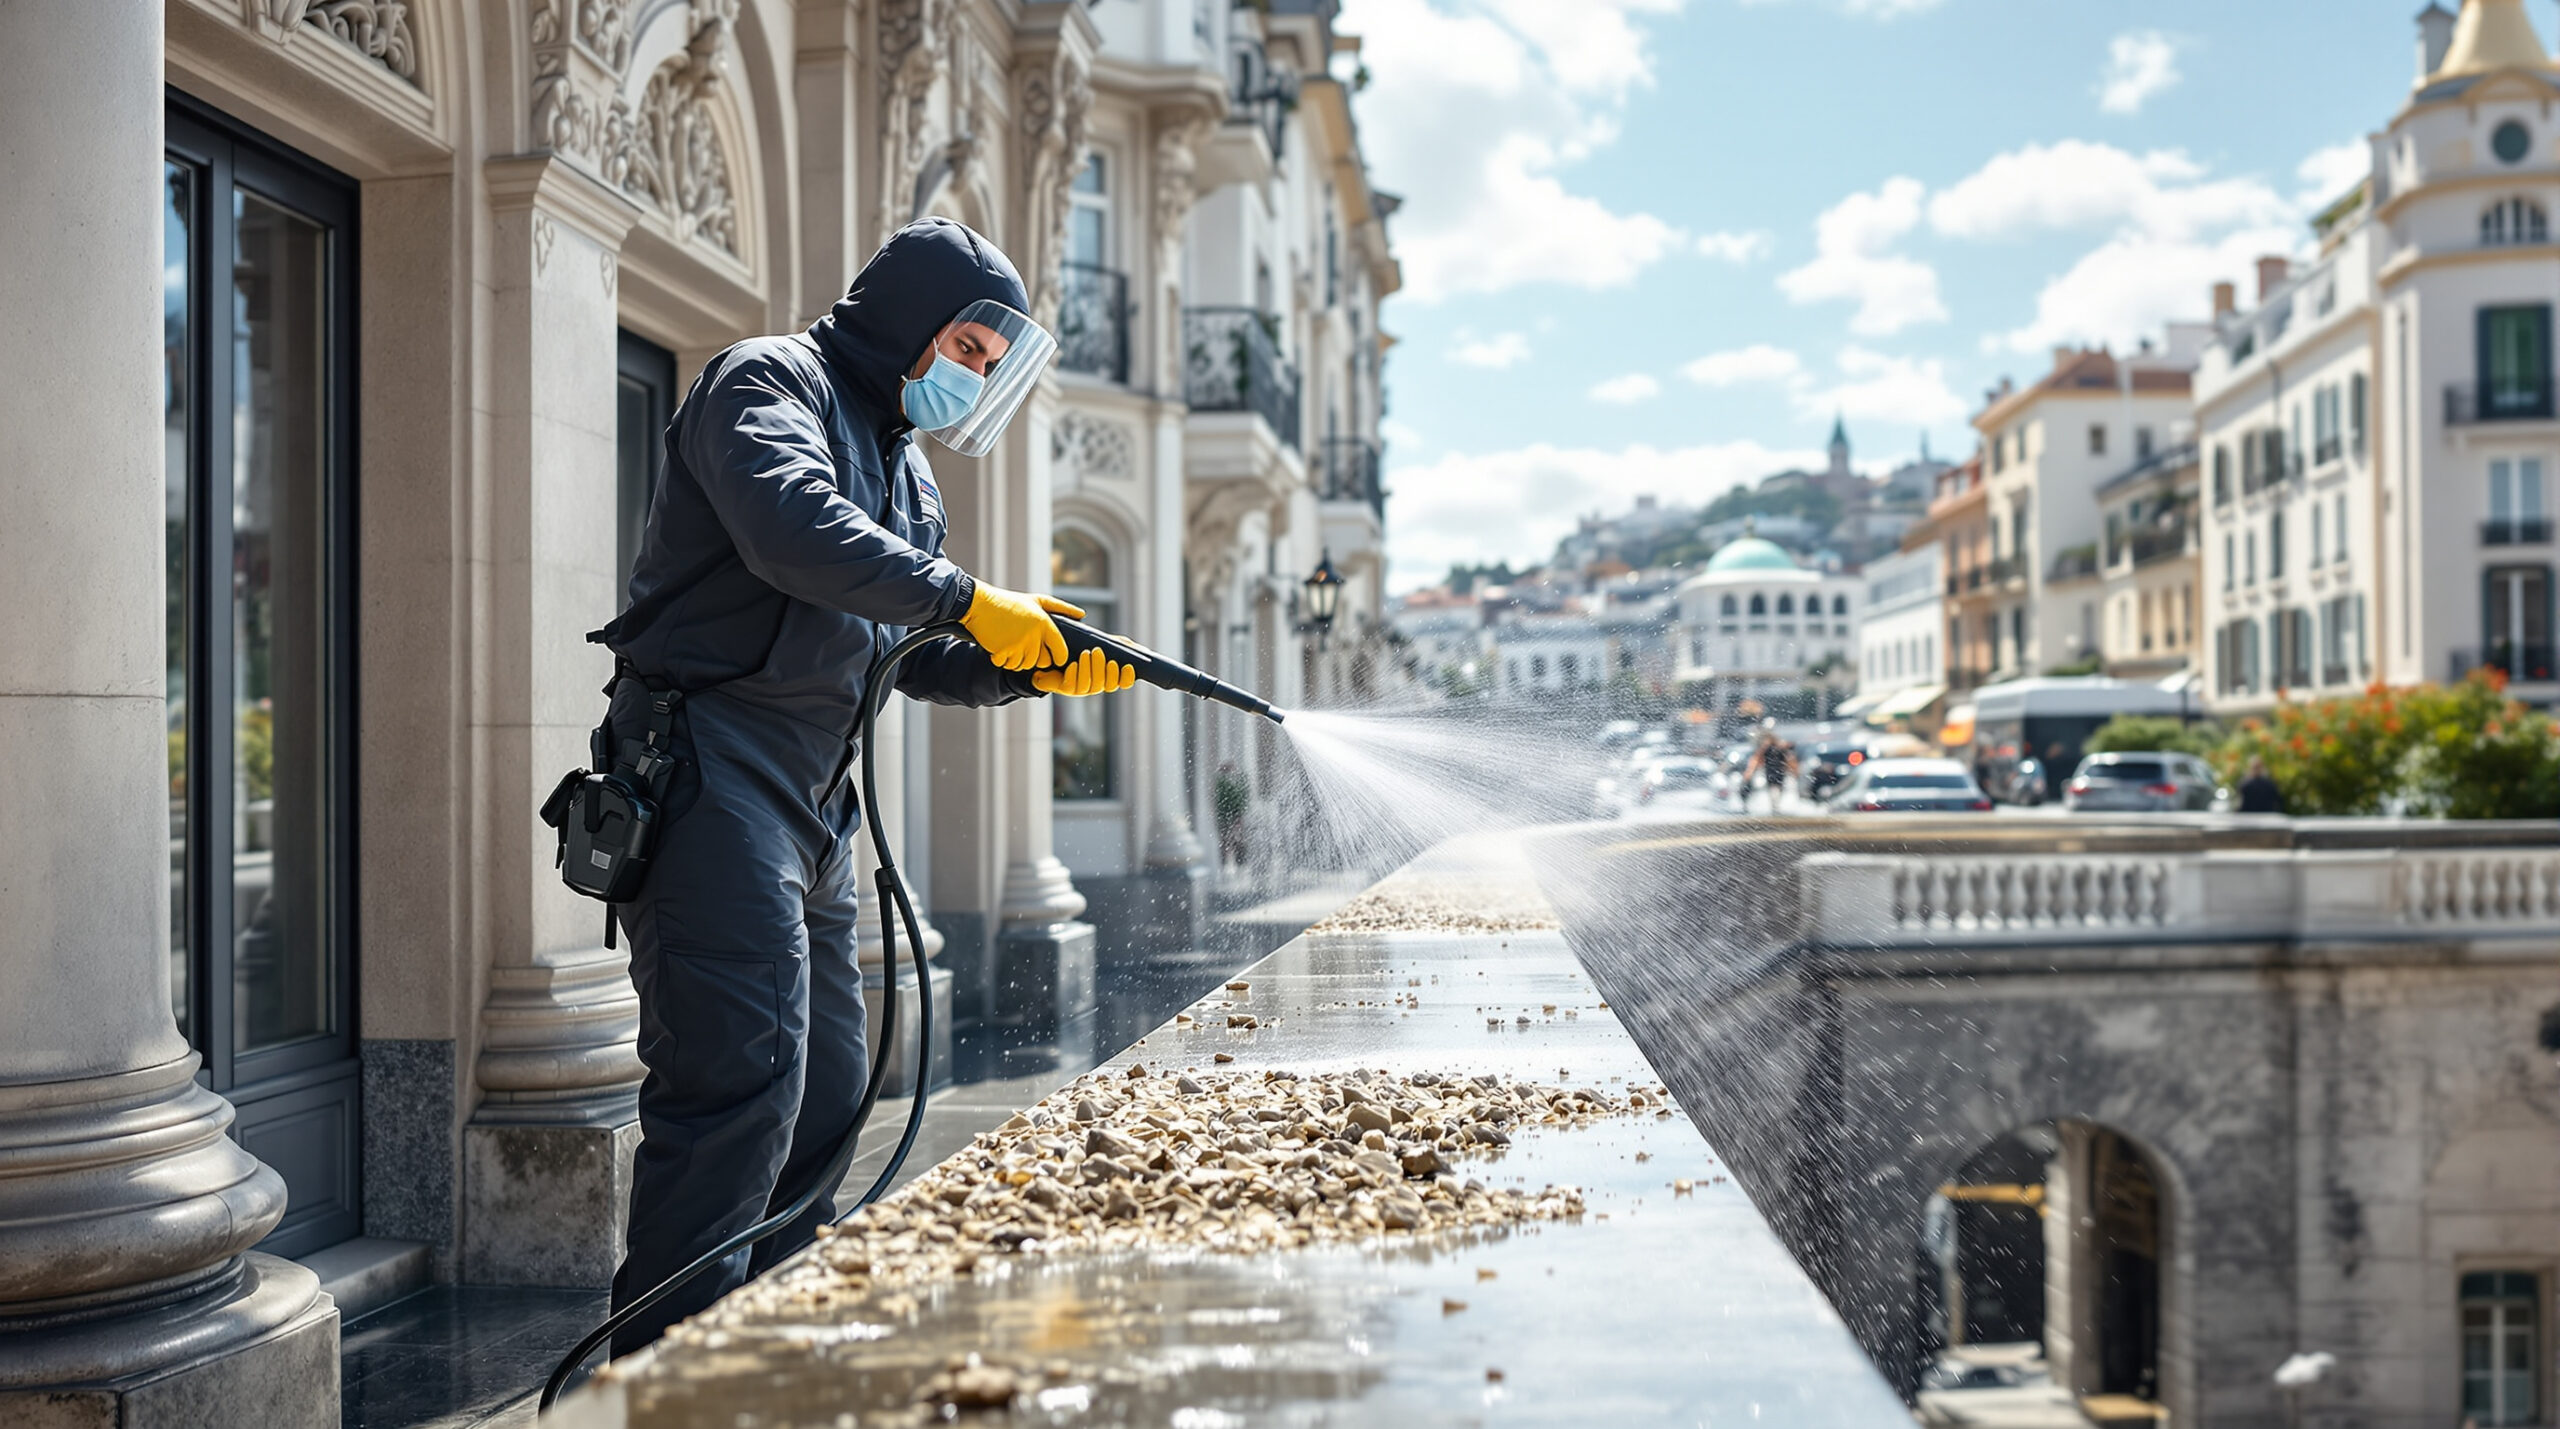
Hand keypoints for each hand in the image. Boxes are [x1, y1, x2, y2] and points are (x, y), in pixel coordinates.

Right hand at [962, 584, 1080, 670]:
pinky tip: (998, 646)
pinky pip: (1007, 665)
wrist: (980, 604)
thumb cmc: (1009, 603)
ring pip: (1024, 665)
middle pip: (1042, 662)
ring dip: (1016, 659)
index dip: (1058, 658)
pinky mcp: (1003, 650)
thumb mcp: (1037, 601)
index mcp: (1045, 623)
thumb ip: (1061, 608)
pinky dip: (1002, 660)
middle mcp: (1034, 635)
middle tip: (1023, 647)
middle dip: (1034, 659)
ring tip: (1009, 644)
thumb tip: (1082, 615)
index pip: (1060, 651)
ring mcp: (1018, 644)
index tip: (1053, 657)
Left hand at [1032, 646, 1136, 696]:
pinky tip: (1073, 664)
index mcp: (1108, 674)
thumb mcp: (1103, 641)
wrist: (1051, 650)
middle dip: (1106, 670)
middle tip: (1099, 652)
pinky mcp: (1067, 688)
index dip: (1127, 678)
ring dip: (1090, 669)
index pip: (1124, 682)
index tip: (1128, 666)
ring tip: (1086, 653)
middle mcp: (1098, 683)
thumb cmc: (1080, 645)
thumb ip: (1121, 644)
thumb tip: (1141, 650)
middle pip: (1109, 685)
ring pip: (1092, 686)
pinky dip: (1075, 674)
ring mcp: (1083, 688)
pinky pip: (1073, 686)